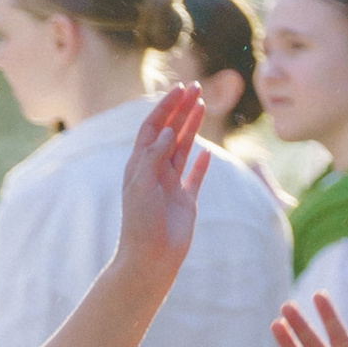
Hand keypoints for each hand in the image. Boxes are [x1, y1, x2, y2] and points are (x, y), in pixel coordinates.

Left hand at [113, 85, 209, 294]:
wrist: (150, 258)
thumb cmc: (141, 222)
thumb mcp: (142, 183)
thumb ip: (155, 155)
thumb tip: (168, 130)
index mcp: (140, 165)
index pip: (153, 127)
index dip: (165, 107)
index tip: (179, 90)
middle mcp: (155, 171)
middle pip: (169, 132)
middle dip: (181, 109)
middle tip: (195, 87)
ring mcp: (171, 185)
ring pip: (183, 148)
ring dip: (191, 126)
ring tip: (202, 105)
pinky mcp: (186, 202)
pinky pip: (195, 177)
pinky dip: (201, 164)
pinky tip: (207, 152)